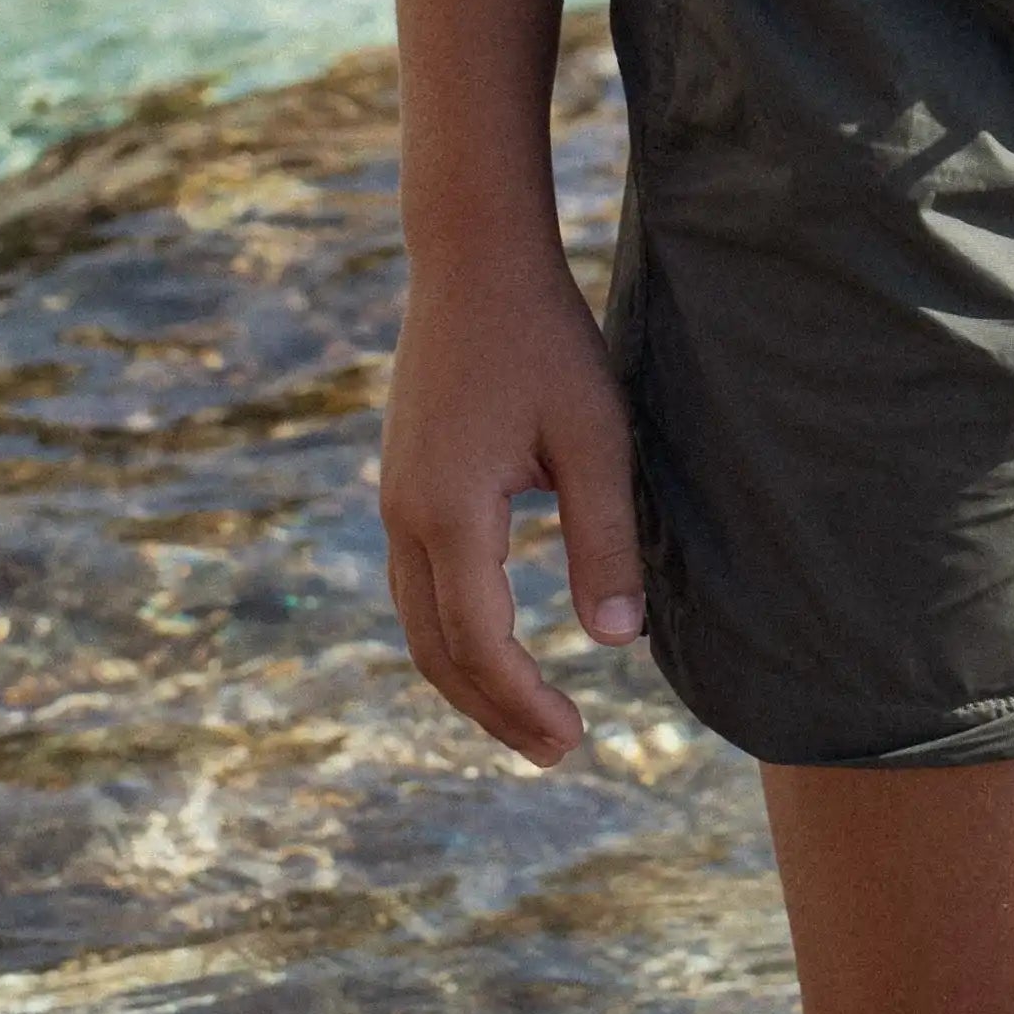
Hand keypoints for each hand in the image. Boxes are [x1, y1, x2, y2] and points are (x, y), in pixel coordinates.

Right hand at [378, 222, 647, 765]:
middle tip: (555, 751)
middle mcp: (407, 516)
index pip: (479, 644)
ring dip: (467, 679)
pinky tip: (493, 642)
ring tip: (526, 717)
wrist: (474, 262)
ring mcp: (396, 499)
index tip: (571, 742)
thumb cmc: (545, 342)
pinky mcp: (404, 483)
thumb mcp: (595, 438)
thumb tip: (616, 644)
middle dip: (492, 710)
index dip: (523, 703)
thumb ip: (605, 541)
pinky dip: (451, 633)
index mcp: (450, 513)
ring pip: (417, 623)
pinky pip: (416, 586)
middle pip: (436, 651)